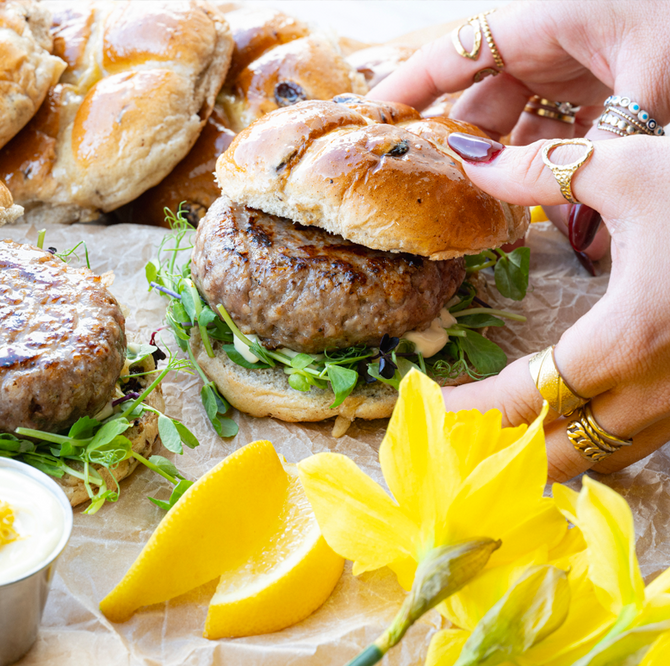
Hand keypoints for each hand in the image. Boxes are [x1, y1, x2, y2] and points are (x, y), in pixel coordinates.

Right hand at [367, 0, 669, 261]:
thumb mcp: (651, 91)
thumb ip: (598, 158)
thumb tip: (569, 233)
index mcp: (549, 22)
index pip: (456, 53)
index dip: (408, 87)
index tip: (369, 122)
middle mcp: (556, 46)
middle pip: (483, 100)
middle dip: (461, 148)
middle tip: (433, 196)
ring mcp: (581, 68)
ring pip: (521, 125)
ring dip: (510, 169)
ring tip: (485, 215)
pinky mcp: (608, 90)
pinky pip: (562, 134)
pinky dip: (555, 169)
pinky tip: (550, 209)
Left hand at [440, 133, 669, 481]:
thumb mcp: (634, 170)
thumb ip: (541, 173)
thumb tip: (469, 159)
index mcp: (626, 340)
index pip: (518, 401)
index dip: (462, 410)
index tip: (419, 404)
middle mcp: (656, 391)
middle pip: (551, 453)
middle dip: (490, 450)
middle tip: (442, 431)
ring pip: (597, 459)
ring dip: (537, 455)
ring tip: (488, 433)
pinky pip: (635, 445)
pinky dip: (588, 445)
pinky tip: (563, 420)